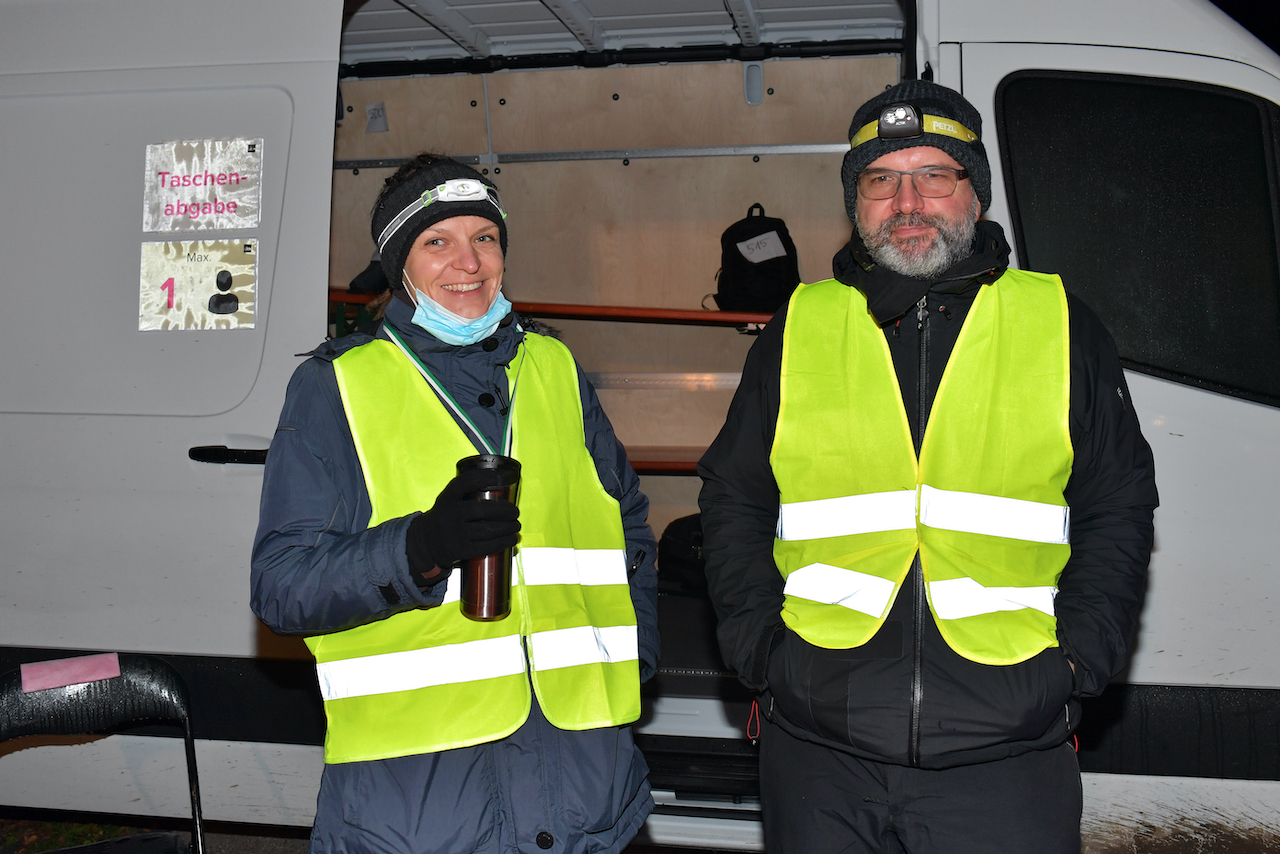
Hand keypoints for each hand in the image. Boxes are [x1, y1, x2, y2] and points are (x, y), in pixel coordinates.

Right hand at [406, 468, 519, 583]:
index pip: (465, 483)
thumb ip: (468, 492)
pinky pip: (486, 547)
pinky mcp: (460, 550)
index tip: (500, 478)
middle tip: (515, 512)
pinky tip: (511, 539)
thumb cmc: (446, 517)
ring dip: (508, 528)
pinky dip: (502, 543)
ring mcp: (455, 534)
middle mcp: (450, 514)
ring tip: (516, 525)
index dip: (484, 478)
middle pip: (483, 510)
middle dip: (505, 510)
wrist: (426, 543)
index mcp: (448, 498)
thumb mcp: (449, 500)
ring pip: (488, 530)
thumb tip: (503, 485)